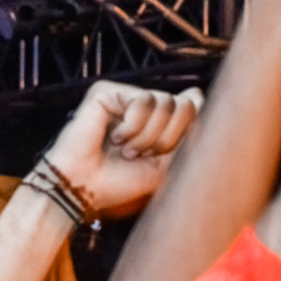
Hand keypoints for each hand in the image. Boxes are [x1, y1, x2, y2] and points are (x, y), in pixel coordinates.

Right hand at [42, 81, 203, 216]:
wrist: (83, 189)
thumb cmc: (120, 182)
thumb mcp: (167, 164)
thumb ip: (187, 132)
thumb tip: (197, 94)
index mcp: (156, 121)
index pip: (192, 108)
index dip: (186, 133)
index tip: (162, 156)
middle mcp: (140, 105)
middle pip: (184, 105)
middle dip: (168, 138)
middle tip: (142, 156)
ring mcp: (123, 97)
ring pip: (165, 102)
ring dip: (148, 136)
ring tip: (127, 151)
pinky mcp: (106, 92)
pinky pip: (143, 100)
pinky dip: (134, 126)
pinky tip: (116, 137)